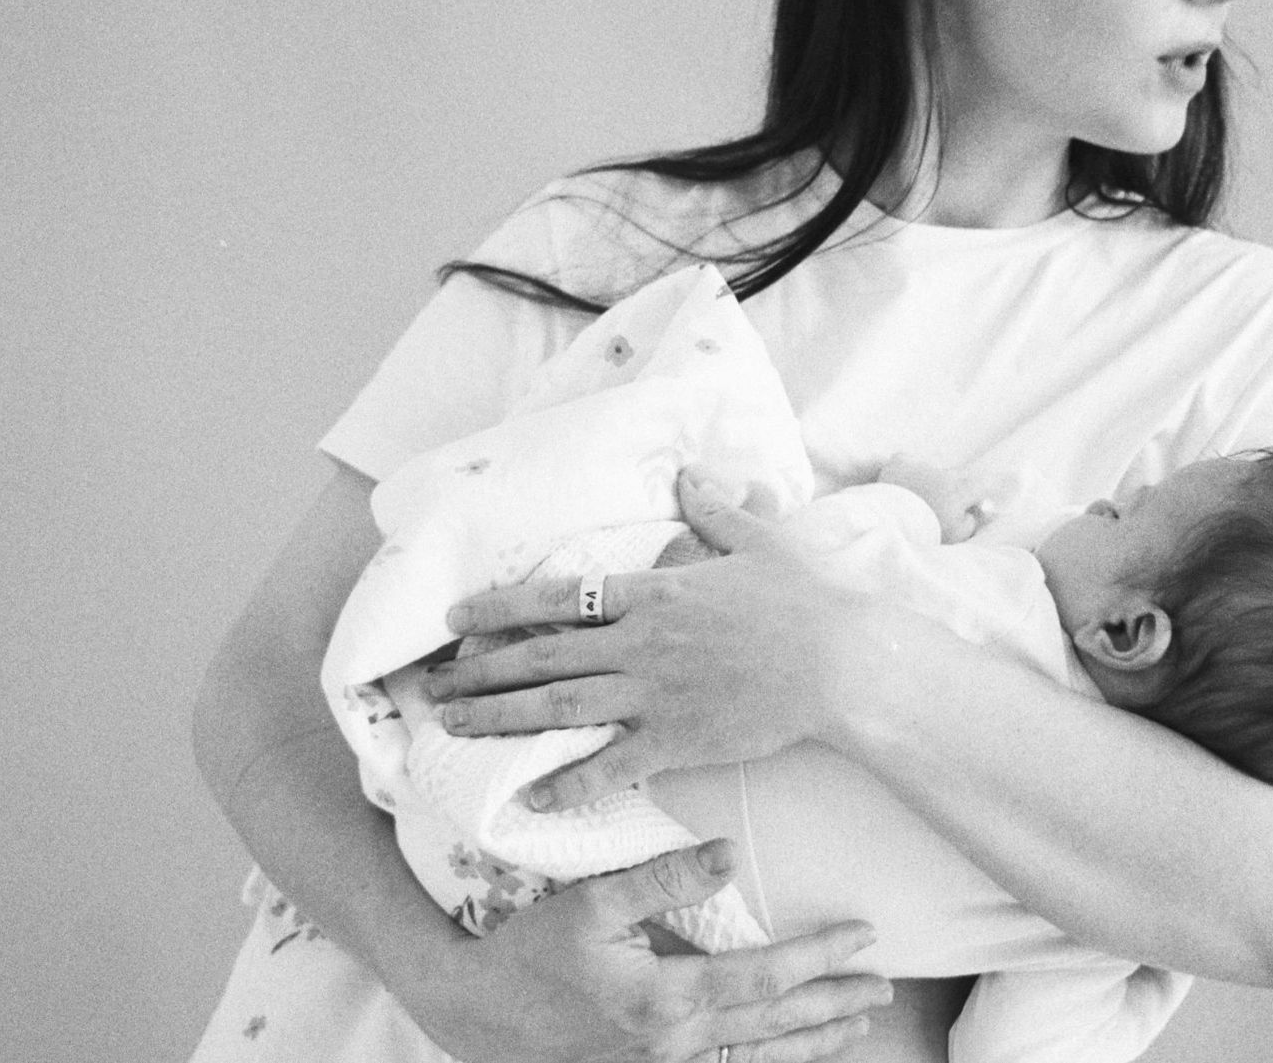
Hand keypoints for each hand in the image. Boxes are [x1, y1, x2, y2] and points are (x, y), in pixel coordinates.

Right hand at [414, 839, 889, 1062]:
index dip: (819, 957)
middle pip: (775, 1029)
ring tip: (853, 1027)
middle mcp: (676, 1050)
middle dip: (833, 1007)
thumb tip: (728, 854)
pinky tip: (781, 1056)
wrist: (472, 1016)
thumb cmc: (528, 952)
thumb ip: (662, 878)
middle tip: (882, 988)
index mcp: (667, 1002)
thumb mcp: (589, 902)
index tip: (863, 936)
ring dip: (810, 1045)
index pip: (766, 979)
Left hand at [430, 473, 877, 809]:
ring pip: (560, 707)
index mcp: (653, 592)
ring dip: (501, 718)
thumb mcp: (756, 541)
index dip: (501, 607)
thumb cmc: (803, 600)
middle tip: (432, 687)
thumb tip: (688, 474)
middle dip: (480, 670)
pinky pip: (611, 765)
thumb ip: (712, 510)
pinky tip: (530, 798)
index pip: (559, 596)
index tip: (456, 618)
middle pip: (542, 655)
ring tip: (454, 728)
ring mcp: (655, 694)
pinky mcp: (678, 740)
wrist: (841, 663)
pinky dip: (568, 783)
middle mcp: (641, 642)